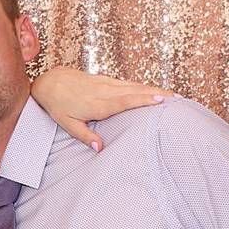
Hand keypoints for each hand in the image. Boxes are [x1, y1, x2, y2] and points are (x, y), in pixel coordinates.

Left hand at [30, 66, 175, 150]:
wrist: (50, 82)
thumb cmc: (58, 105)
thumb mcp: (68, 124)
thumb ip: (85, 136)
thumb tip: (100, 148)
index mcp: (98, 104)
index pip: (125, 101)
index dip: (143, 99)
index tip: (161, 100)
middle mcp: (105, 91)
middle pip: (135, 91)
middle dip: (157, 94)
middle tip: (178, 100)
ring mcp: (107, 83)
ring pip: (134, 85)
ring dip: (154, 89)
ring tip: (173, 95)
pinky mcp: (107, 80)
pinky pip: (129, 83)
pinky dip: (143, 86)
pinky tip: (154, 90)